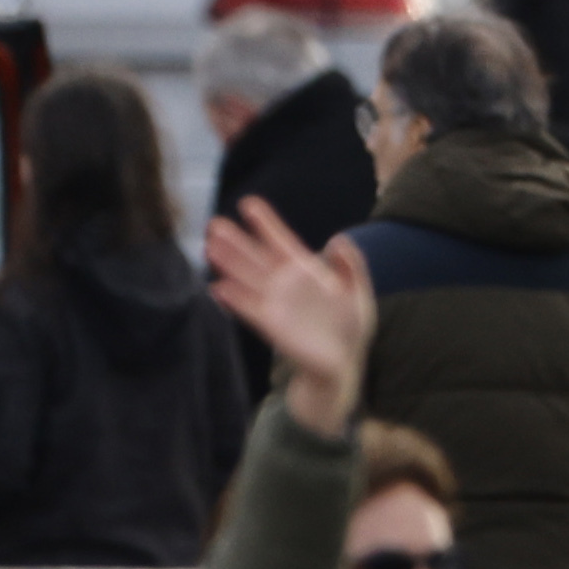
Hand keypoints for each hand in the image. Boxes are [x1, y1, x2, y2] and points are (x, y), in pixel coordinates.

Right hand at [203, 199, 372, 433]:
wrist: (342, 364)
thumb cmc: (351, 327)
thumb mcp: (358, 292)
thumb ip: (352, 265)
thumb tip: (337, 240)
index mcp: (306, 270)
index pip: (281, 241)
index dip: (266, 223)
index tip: (249, 204)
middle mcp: (284, 283)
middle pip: (255, 257)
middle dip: (235, 241)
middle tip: (215, 224)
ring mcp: (274, 303)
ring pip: (246, 278)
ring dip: (228, 264)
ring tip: (209, 247)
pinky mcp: (269, 324)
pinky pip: (248, 308)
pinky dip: (233, 299)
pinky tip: (217, 288)